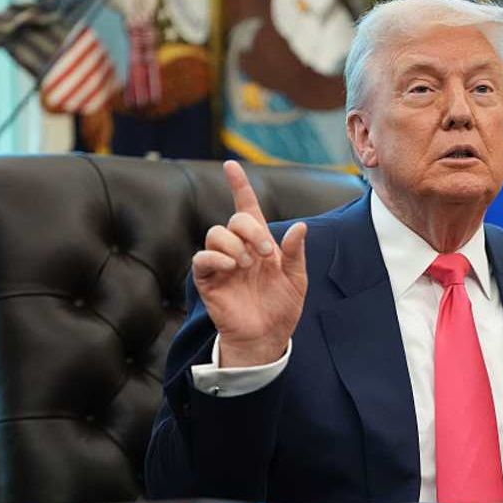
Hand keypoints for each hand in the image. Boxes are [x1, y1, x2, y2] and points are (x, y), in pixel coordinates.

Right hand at [192, 161, 307, 366]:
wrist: (268, 337)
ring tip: (247, 264)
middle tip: (266, 252)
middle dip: (251, 229)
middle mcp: (239, 249)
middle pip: (234, 220)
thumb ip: (296, 253)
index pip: (247, 208)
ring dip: (234, 244)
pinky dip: (216, 258)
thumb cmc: (281, 308)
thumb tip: (300, 226)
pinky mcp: (209, 280)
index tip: (232, 165)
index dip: (239, 186)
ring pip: (216, 234)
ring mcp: (222, 264)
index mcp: (259, 244)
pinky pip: (202, 259)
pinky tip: (232, 267)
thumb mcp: (297, 279)